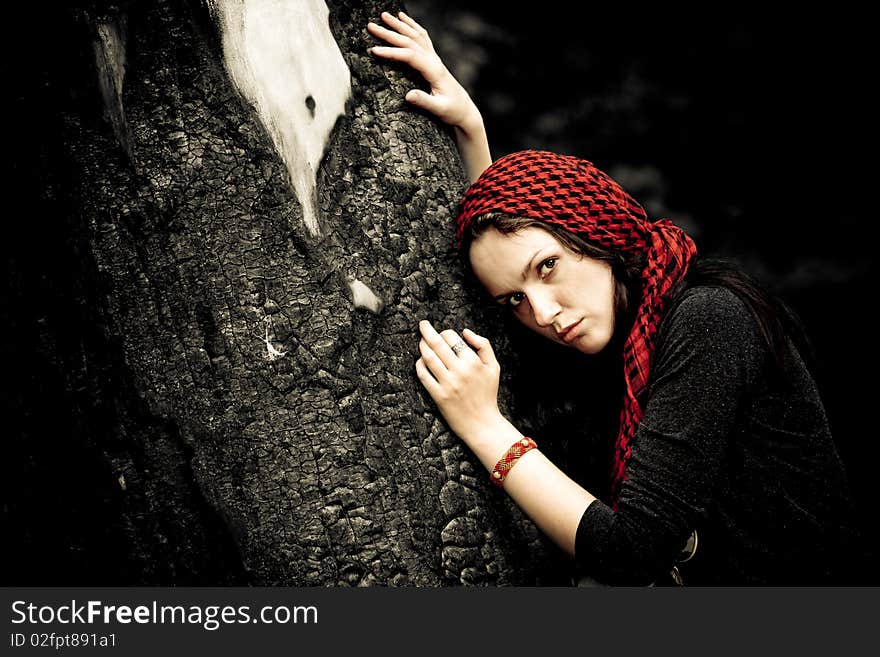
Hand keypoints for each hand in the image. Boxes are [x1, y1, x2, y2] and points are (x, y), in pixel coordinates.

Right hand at [367, 11, 481, 133]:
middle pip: (409, 41)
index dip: (392, 52)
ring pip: (415, 35)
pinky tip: (403, 19)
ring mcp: (434, 58)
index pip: (410, 56)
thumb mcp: (439, 110)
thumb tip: (408, 96)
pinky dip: (412, 26)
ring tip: (384, 15)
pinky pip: (422, 37)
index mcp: (434, 71)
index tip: (374, 50)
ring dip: (399, 25)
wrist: (465, 109)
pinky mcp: (433, 59)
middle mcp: (434, 60)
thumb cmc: (452, 111)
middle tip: (371, 26)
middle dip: (389, 33)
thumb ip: (424, 102)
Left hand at [414, 320, 504, 445]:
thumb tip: (465, 331)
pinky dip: (419, 365)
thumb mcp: (493, 367)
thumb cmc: (488, 393)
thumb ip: (483, 345)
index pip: (452, 338)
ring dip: (422, 346)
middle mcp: (459, 371)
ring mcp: (447, 383)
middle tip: (422, 325)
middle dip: (427, 331)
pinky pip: (423, 375)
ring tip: (421, 340)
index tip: (443, 333)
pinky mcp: (438, 395)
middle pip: (437, 344)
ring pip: (429, 358)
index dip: (445, 332)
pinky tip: (420, 361)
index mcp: (473, 362)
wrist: (482, 423)